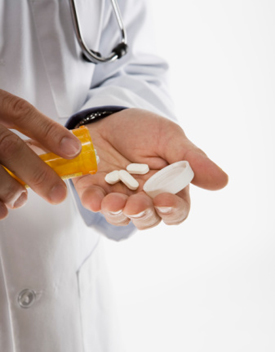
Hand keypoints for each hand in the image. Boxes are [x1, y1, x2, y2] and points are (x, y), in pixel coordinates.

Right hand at [0, 89, 81, 219]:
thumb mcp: (0, 115)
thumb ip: (26, 130)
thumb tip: (66, 152)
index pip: (21, 112)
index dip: (48, 132)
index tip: (74, 151)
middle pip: (7, 145)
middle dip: (36, 172)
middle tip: (58, 195)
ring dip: (10, 189)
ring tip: (21, 199)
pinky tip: (2, 210)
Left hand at [73, 108, 227, 229]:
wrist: (108, 116)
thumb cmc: (143, 129)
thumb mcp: (170, 138)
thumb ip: (191, 160)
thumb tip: (223, 181)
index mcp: (166, 187)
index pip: (175, 210)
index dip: (172, 210)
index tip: (165, 200)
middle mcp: (143, 197)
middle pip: (148, 219)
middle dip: (143, 213)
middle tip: (136, 203)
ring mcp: (117, 196)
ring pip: (120, 217)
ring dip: (117, 213)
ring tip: (112, 202)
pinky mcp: (92, 190)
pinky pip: (93, 203)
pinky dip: (94, 202)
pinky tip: (94, 198)